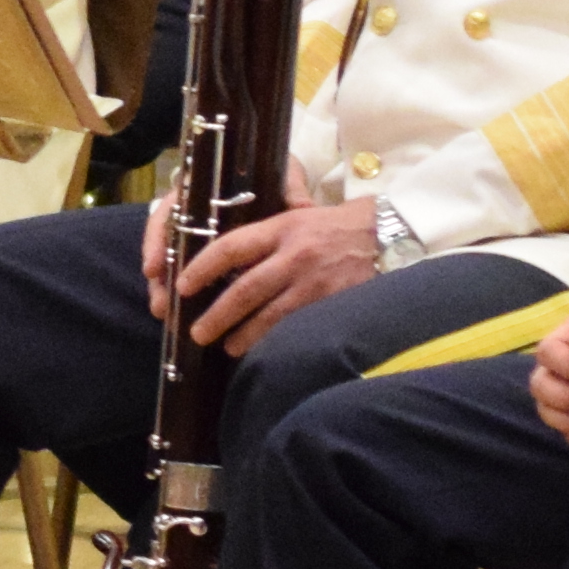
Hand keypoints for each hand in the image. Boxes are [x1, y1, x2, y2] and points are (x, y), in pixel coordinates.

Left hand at [176, 200, 390, 354]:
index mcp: (280, 228)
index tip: (182, 286)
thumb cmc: (335, 225)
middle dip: (216, 315)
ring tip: (226, 347)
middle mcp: (294, 255)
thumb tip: (227, 260)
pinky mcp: (332, 303)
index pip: (230, 247)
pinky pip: (297, 327)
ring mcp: (314, 282)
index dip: (201, 268)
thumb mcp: (296, 217)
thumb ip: (266, 237)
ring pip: (269, 315)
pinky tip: (264, 351)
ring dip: (243, 335)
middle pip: (244, 290)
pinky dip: (276, 340)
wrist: (387, 234)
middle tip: (196, 332)